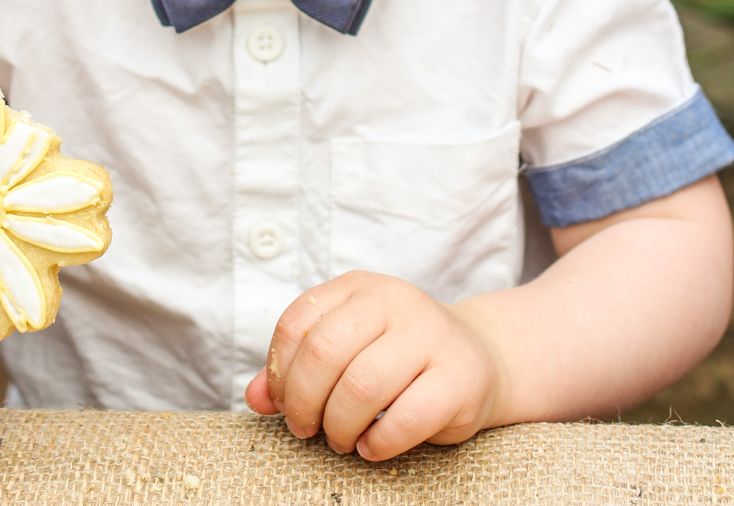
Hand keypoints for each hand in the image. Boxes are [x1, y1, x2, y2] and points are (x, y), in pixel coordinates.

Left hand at [245, 270, 506, 460]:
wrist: (478, 359)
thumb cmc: (398, 358)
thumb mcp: (347, 349)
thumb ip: (297, 369)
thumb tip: (254, 398)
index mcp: (359, 286)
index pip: (297, 322)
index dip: (279, 371)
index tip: (284, 403)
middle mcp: (395, 300)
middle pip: (323, 353)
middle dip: (304, 402)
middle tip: (308, 428)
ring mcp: (430, 335)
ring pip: (362, 386)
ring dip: (339, 426)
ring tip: (341, 439)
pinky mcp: (459, 378)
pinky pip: (406, 418)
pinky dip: (379, 443)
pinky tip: (372, 447)